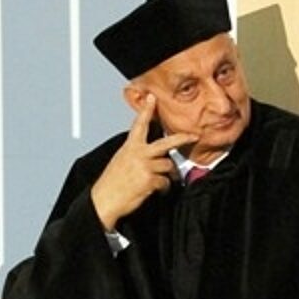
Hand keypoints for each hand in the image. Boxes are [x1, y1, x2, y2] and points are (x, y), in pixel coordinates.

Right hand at [89, 94, 197, 230]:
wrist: (104, 200)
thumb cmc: (111, 183)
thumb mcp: (121, 160)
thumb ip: (136, 154)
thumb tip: (152, 155)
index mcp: (130, 147)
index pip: (140, 124)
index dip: (146, 110)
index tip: (152, 98)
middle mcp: (139, 154)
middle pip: (166, 143)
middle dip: (182, 138)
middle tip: (194, 136)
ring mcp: (145, 166)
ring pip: (169, 166)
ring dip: (169, 175)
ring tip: (163, 181)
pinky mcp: (150, 180)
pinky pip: (166, 182)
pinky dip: (164, 188)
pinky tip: (157, 191)